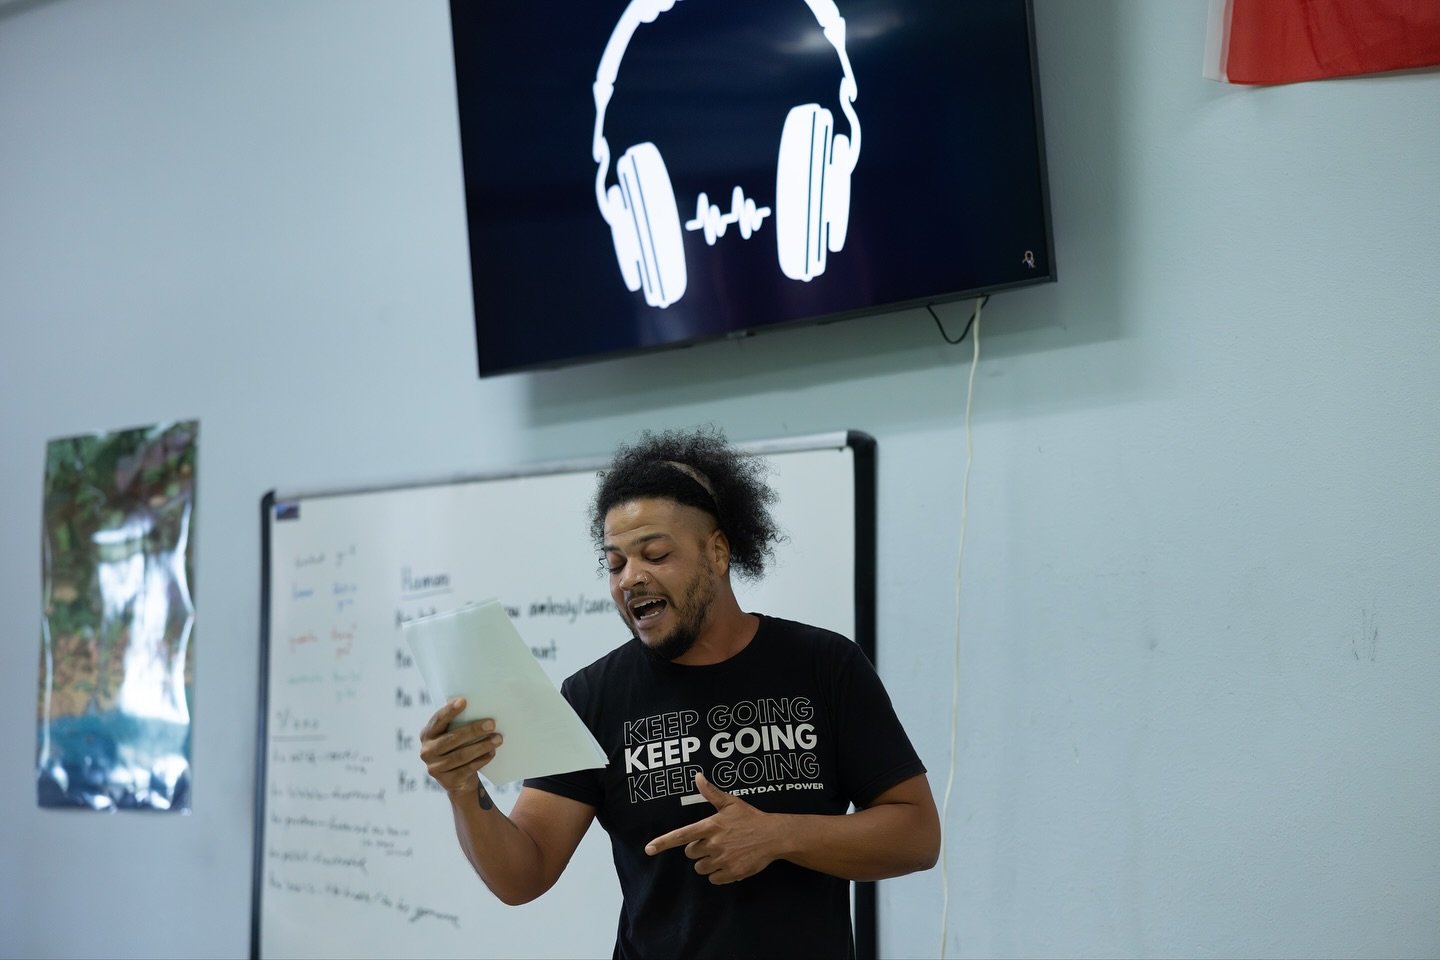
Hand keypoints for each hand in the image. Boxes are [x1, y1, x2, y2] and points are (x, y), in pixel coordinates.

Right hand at [418, 697, 502, 795]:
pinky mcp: (447, 781)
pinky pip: (467, 769)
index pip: (438, 720)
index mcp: (427, 734)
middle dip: (473, 730)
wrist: (458, 780)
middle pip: (451, 739)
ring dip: (482, 746)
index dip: (449, 711)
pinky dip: (481, 760)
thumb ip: (459, 723)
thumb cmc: (459, 748)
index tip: (464, 701)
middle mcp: (427, 751)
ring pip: (461, 755)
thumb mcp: (454, 735)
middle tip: (492, 724)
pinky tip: (492, 753)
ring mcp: (435, 768)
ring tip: (498, 739)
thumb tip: (482, 708)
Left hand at [644, 772, 779, 883]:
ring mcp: (722, 860)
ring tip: (723, 852)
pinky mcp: (731, 873)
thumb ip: (711, 792)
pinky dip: (719, 874)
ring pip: (700, 868)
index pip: (681, 835)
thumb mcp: (731, 803)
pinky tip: (730, 863)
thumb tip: (698, 776)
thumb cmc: (750, 818)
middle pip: (690, 854)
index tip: (648, 849)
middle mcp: (713, 844)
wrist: (773, 836)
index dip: (663, 842)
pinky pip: (714, 879)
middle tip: (715, 842)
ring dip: (707, 863)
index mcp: (710, 826)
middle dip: (698, 850)